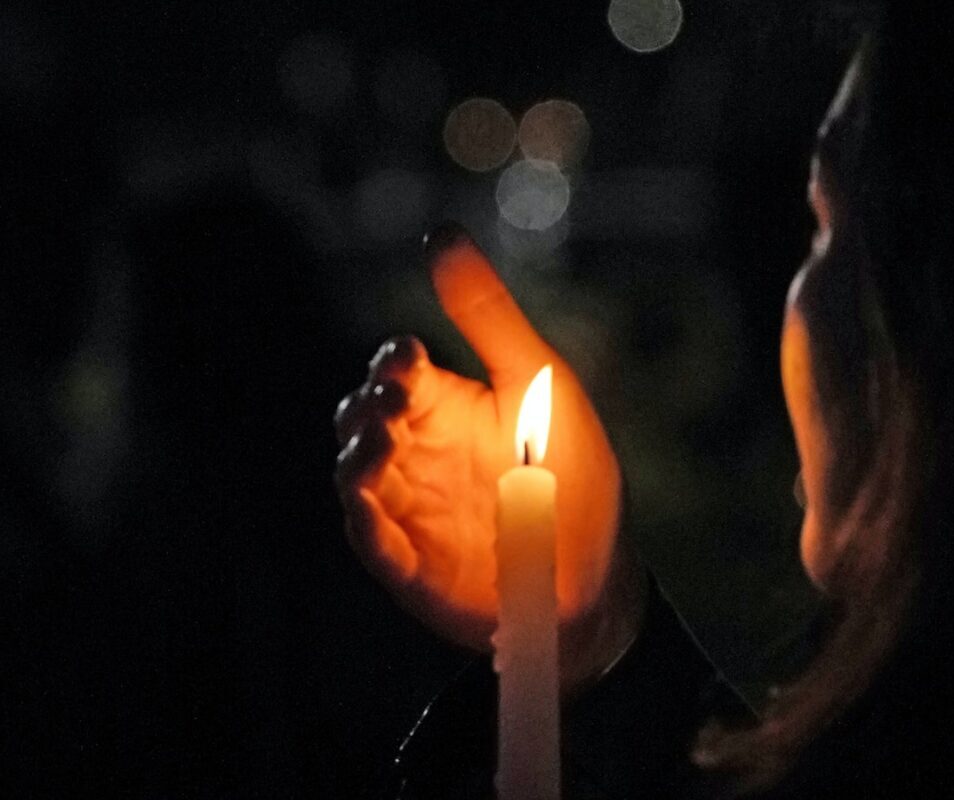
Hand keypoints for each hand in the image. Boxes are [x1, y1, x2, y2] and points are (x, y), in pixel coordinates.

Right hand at [334, 223, 645, 691]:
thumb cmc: (571, 470)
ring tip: (380, 444)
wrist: (598, 571)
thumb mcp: (537, 379)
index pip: (394, 369)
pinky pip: (371, 540)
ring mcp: (407, 508)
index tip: (409, 357)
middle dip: (367, 406)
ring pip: (354, 476)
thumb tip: (439, 232)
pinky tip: (372, 505)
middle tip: (393, 401)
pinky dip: (365, 521)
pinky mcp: (409, 564)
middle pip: (359, 418)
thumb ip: (485, 313)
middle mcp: (414, 452)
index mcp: (442, 404)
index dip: (392, 361)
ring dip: (358, 458)